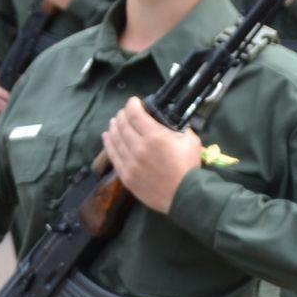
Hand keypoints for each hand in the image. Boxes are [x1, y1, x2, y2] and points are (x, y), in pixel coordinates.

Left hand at [101, 97, 201, 213]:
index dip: (132, 104)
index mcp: (155, 137)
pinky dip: (108, 143)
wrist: (185, 196)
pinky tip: (106, 137)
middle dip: (122, 115)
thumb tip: (170, 123)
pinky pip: (113, 156)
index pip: (135, 114)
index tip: (134, 101)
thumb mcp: (190, 140)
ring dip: (113, 127)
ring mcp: (130, 162)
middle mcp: (139, 147)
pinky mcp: (126, 175)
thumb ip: (179, 128)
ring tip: (114, 122)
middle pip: (123, 125)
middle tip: (125, 112)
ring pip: (115, 139)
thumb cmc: (189, 167)